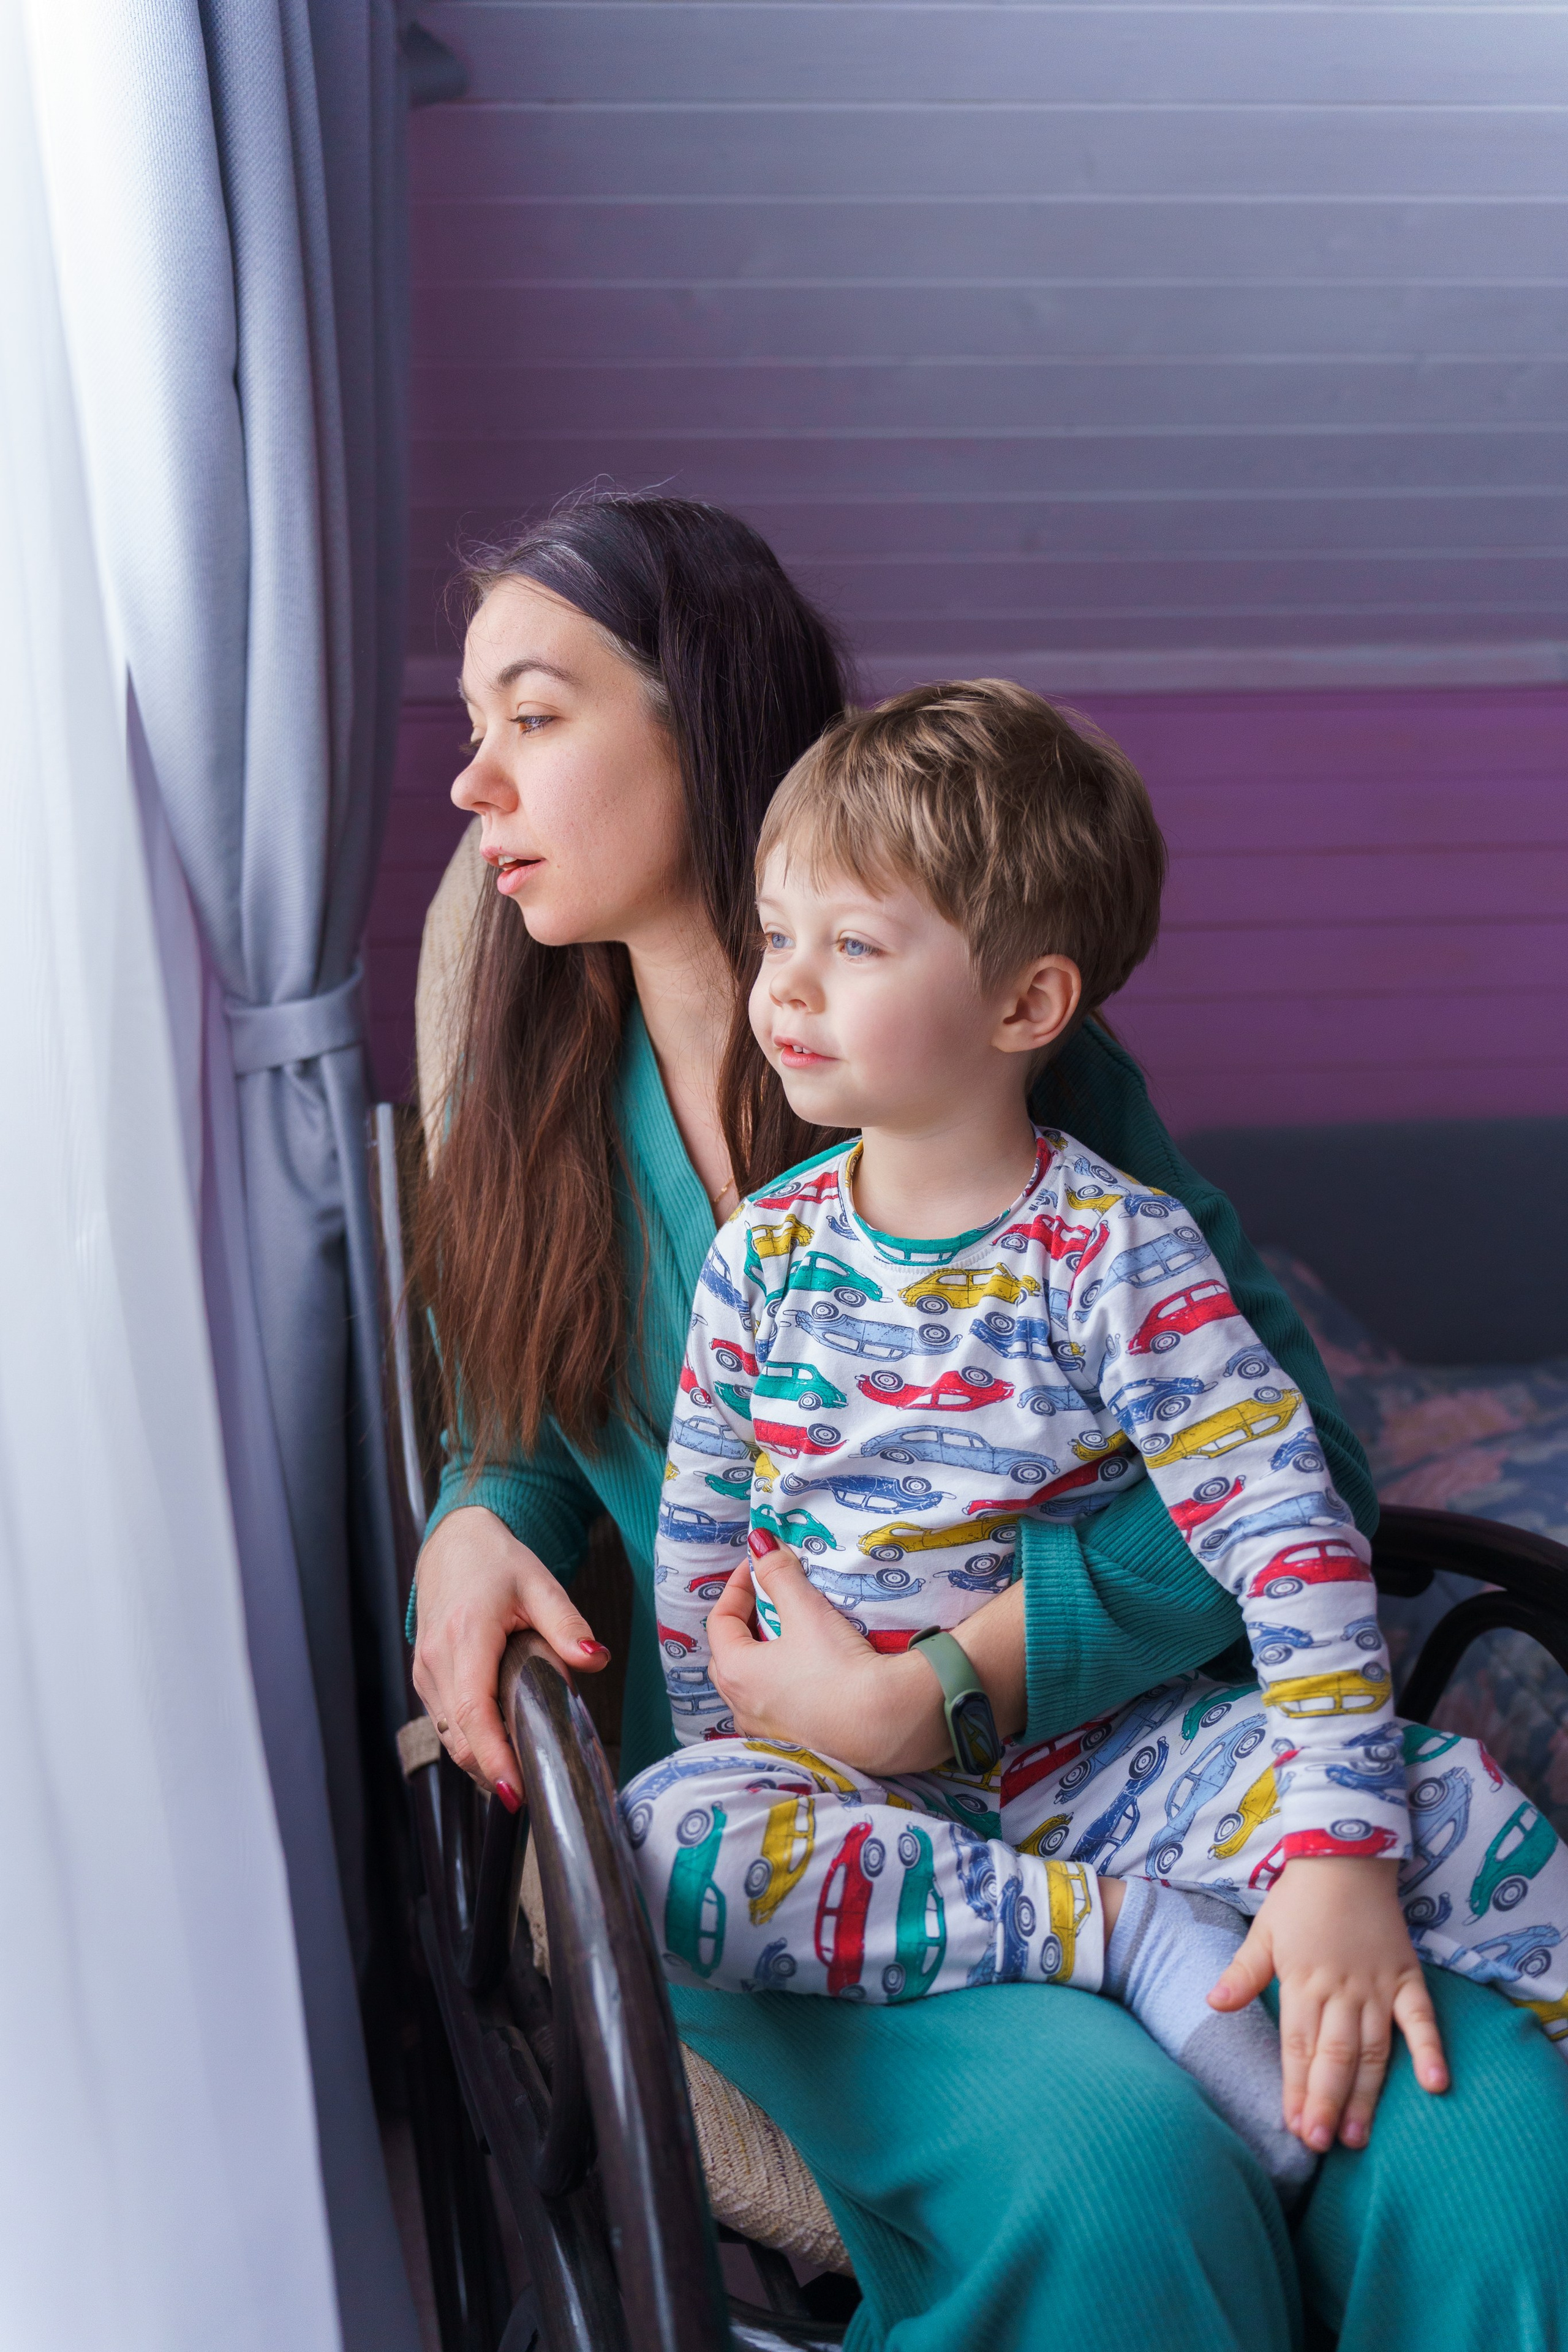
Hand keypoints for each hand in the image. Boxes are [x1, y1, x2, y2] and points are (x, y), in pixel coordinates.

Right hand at [411, 1506, 610, 1800]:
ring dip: (482, 1759)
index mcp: (464, 1637)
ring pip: (449, 1737)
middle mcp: (436, 1661)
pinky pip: (444, 1724)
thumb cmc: (495, 1562)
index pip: (472, 1712)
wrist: (453, 1545)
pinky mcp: (424, 1679)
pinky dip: (471, 1741)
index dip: (492, 1756)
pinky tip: (501, 1744)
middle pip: (459, 1738)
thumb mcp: (540, 1584)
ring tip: (524, 1771)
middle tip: (537, 1790)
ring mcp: (424, 1673)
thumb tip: (597, 1660)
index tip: (514, 1791)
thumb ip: (568, 1625)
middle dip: (493, 1770)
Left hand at [706, 1543, 949, 1774]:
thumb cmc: (839, 1668)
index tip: (758, 1565)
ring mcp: (766, 1730)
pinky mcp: (795, 1743)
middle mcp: (741, 1706)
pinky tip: (806, 1675)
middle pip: (730, 1653)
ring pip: (750, 1684)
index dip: (737, 1586)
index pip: (720, 1620)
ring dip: (761, 1656)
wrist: (884, 1724)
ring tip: (788, 1635)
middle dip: (745, 1622)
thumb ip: (779, 1574)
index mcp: (735, 1672)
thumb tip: (760, 1543)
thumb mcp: (806, 1611)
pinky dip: (780, 1685)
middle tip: (769, 1598)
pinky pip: (774, 1707)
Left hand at [1210, 1856, 1447, 2151]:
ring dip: (1366, 2093)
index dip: (1295, 2088)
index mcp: (1302, 1981)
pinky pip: (1422, 2017)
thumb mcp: (1263, 1931)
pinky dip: (1429, 2049)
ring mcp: (1377, 1986)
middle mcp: (1340, 1990)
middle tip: (1321, 2143)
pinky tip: (1435, 2085)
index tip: (1293, 2126)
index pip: (1297, 2046)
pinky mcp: (1407, 1976)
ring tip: (1359, 2135)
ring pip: (1372, 2049)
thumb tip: (1213, 2004)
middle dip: (1326, 2102)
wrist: (1345, 1855)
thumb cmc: (1300, 1898)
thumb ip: (1243, 1972)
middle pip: (1334, 2055)